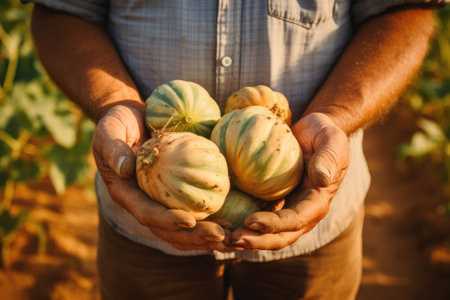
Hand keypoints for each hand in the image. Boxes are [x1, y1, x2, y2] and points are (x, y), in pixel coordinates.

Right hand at [93, 104, 235, 250]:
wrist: (131, 119)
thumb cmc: (118, 123)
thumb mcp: (109, 130)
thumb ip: (114, 148)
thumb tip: (125, 169)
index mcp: (127, 193)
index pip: (147, 213)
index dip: (167, 220)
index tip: (190, 221)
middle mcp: (145, 202)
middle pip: (169, 229)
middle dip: (194, 237)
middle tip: (220, 236)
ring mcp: (161, 200)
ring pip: (184, 227)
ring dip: (207, 235)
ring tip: (232, 237)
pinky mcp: (175, 192)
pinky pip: (194, 208)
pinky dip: (213, 217)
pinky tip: (235, 218)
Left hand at [231, 112, 348, 249]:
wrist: (312, 131)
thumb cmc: (323, 133)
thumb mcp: (331, 140)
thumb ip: (328, 158)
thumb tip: (321, 179)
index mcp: (317, 202)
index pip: (295, 221)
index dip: (274, 225)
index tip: (251, 221)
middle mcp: (302, 213)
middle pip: (280, 236)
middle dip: (257, 241)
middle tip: (233, 238)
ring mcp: (286, 210)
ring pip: (267, 234)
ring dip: (247, 238)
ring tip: (224, 238)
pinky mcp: (273, 203)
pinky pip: (258, 217)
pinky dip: (242, 224)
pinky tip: (223, 223)